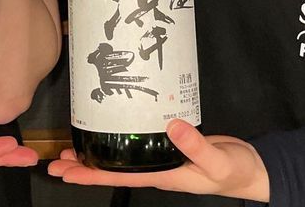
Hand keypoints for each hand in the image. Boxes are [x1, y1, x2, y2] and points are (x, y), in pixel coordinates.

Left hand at [47, 120, 268, 200]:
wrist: (250, 168)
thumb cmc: (233, 170)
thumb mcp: (217, 161)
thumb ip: (196, 146)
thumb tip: (171, 125)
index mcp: (163, 177)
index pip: (118, 178)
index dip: (91, 176)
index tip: (65, 172)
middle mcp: (156, 170)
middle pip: (112, 172)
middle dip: (83, 168)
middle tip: (55, 162)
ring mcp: (161, 159)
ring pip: (121, 159)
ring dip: (96, 155)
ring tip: (72, 150)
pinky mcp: (168, 145)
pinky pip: (135, 146)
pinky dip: (118, 140)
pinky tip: (110, 130)